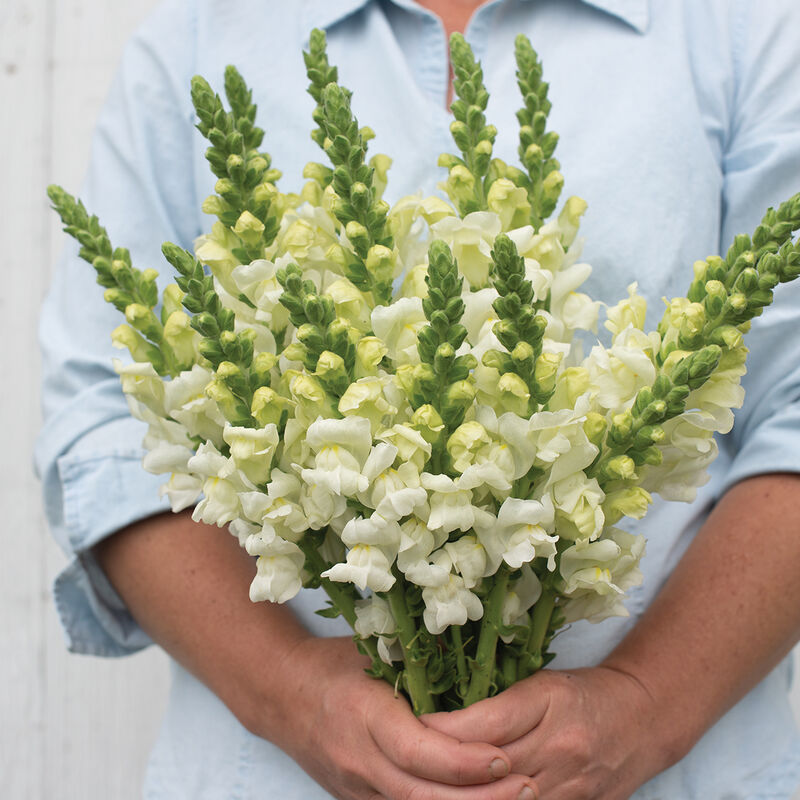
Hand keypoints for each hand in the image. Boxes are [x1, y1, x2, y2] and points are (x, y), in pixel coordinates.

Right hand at [260, 636, 539, 799]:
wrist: (279, 693)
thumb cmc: (332, 663)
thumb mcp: (374, 650)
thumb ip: (421, 659)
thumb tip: (480, 654)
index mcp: (365, 715)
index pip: (420, 752)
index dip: (466, 762)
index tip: (506, 758)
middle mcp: (359, 759)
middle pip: (424, 796)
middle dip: (481, 799)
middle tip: (531, 788)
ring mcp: (356, 787)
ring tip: (517, 799)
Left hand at [421, 666, 665, 799]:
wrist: (643, 717)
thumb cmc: (584, 691)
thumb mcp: (541, 684)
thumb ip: (498, 705)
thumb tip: (440, 725)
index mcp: (548, 702)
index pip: (484, 723)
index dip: (441, 731)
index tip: (409, 729)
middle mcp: (560, 747)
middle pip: (489, 768)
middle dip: (444, 771)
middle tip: (406, 766)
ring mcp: (571, 785)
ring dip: (466, 795)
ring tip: (430, 787)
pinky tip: (468, 799)